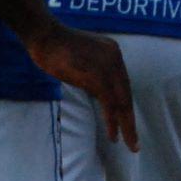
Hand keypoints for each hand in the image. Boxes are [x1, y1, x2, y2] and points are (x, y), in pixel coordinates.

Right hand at [28, 23, 138, 151]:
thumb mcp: (83, 61)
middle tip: (135, 143)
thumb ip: (94, 75)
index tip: (127, 124)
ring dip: (126, 125)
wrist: (45, 36)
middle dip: (130, 120)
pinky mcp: (97, 75)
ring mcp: (107, 66)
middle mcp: (115, 58)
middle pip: (126, 94)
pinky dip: (112, 121)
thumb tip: (100, 94)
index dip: (125, 107)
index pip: (122, 85)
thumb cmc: (56, 48)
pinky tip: (113, 135)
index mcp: (113, 52)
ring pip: (121, 101)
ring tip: (130, 144)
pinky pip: (109, 103)